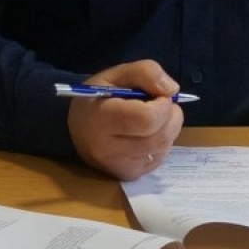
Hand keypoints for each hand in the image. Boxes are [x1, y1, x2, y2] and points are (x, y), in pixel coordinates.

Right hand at [67, 60, 185, 179]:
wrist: (75, 129)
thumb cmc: (96, 98)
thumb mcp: (115, 75)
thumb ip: (145, 72)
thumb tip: (172, 90)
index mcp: (101, 119)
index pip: (147, 119)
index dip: (163, 105)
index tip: (158, 96)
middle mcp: (108, 149)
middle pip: (160, 137)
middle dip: (170, 117)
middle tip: (161, 105)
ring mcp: (119, 166)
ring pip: (164, 148)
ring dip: (168, 129)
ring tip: (152, 118)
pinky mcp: (128, 175)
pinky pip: (159, 158)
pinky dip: (161, 143)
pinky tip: (146, 134)